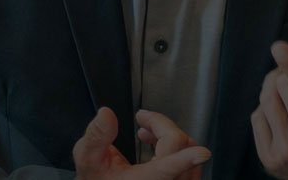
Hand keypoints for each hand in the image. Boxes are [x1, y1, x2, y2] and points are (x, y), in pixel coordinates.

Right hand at [74, 107, 210, 179]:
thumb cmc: (97, 179)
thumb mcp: (87, 160)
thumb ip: (96, 136)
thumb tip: (106, 114)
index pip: (167, 168)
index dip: (185, 159)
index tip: (200, 153)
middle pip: (178, 148)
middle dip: (161, 126)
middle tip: (142, 119)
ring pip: (190, 155)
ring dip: (171, 136)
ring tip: (147, 133)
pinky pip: (191, 166)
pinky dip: (179, 150)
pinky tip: (158, 146)